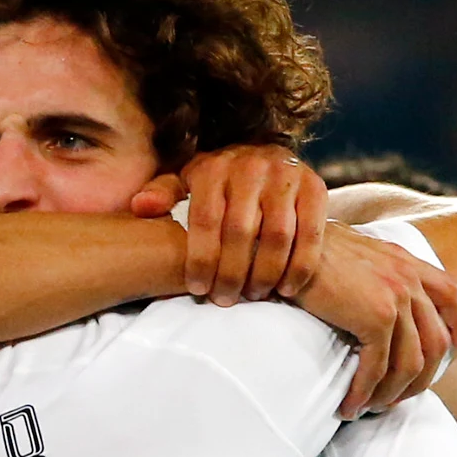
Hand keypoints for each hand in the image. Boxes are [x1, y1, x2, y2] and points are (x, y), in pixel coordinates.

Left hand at [132, 147, 326, 304]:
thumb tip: (140, 207)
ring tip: (254, 295)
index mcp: (214, 166)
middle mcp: (251, 165)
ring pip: (278, 235)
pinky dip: (299, 266)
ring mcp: (286, 175)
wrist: (270, 156)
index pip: (205, 220)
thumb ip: (164, 194)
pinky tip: (285, 289)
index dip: (202, 259)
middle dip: (232, 273)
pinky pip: (311, 234)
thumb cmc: (220, 182)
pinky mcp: (316, 186)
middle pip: (241, 232)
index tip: (199, 289)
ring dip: (265, 273)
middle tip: (225, 299)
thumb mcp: (187, 181)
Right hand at [294, 223, 456, 414]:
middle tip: (396, 399)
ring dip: (390, 394)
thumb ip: (373, 274)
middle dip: (420, 379)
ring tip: (369, 407)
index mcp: (405, 261)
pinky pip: (378, 367)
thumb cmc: (305, 253)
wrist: (286, 244)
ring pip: (410, 363)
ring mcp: (396, 296)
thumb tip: (371, 303)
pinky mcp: (376, 316)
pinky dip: (364, 392)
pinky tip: (350, 404)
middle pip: (435, 342)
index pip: (449, 293)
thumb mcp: (351, 255)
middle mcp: (408, 277)